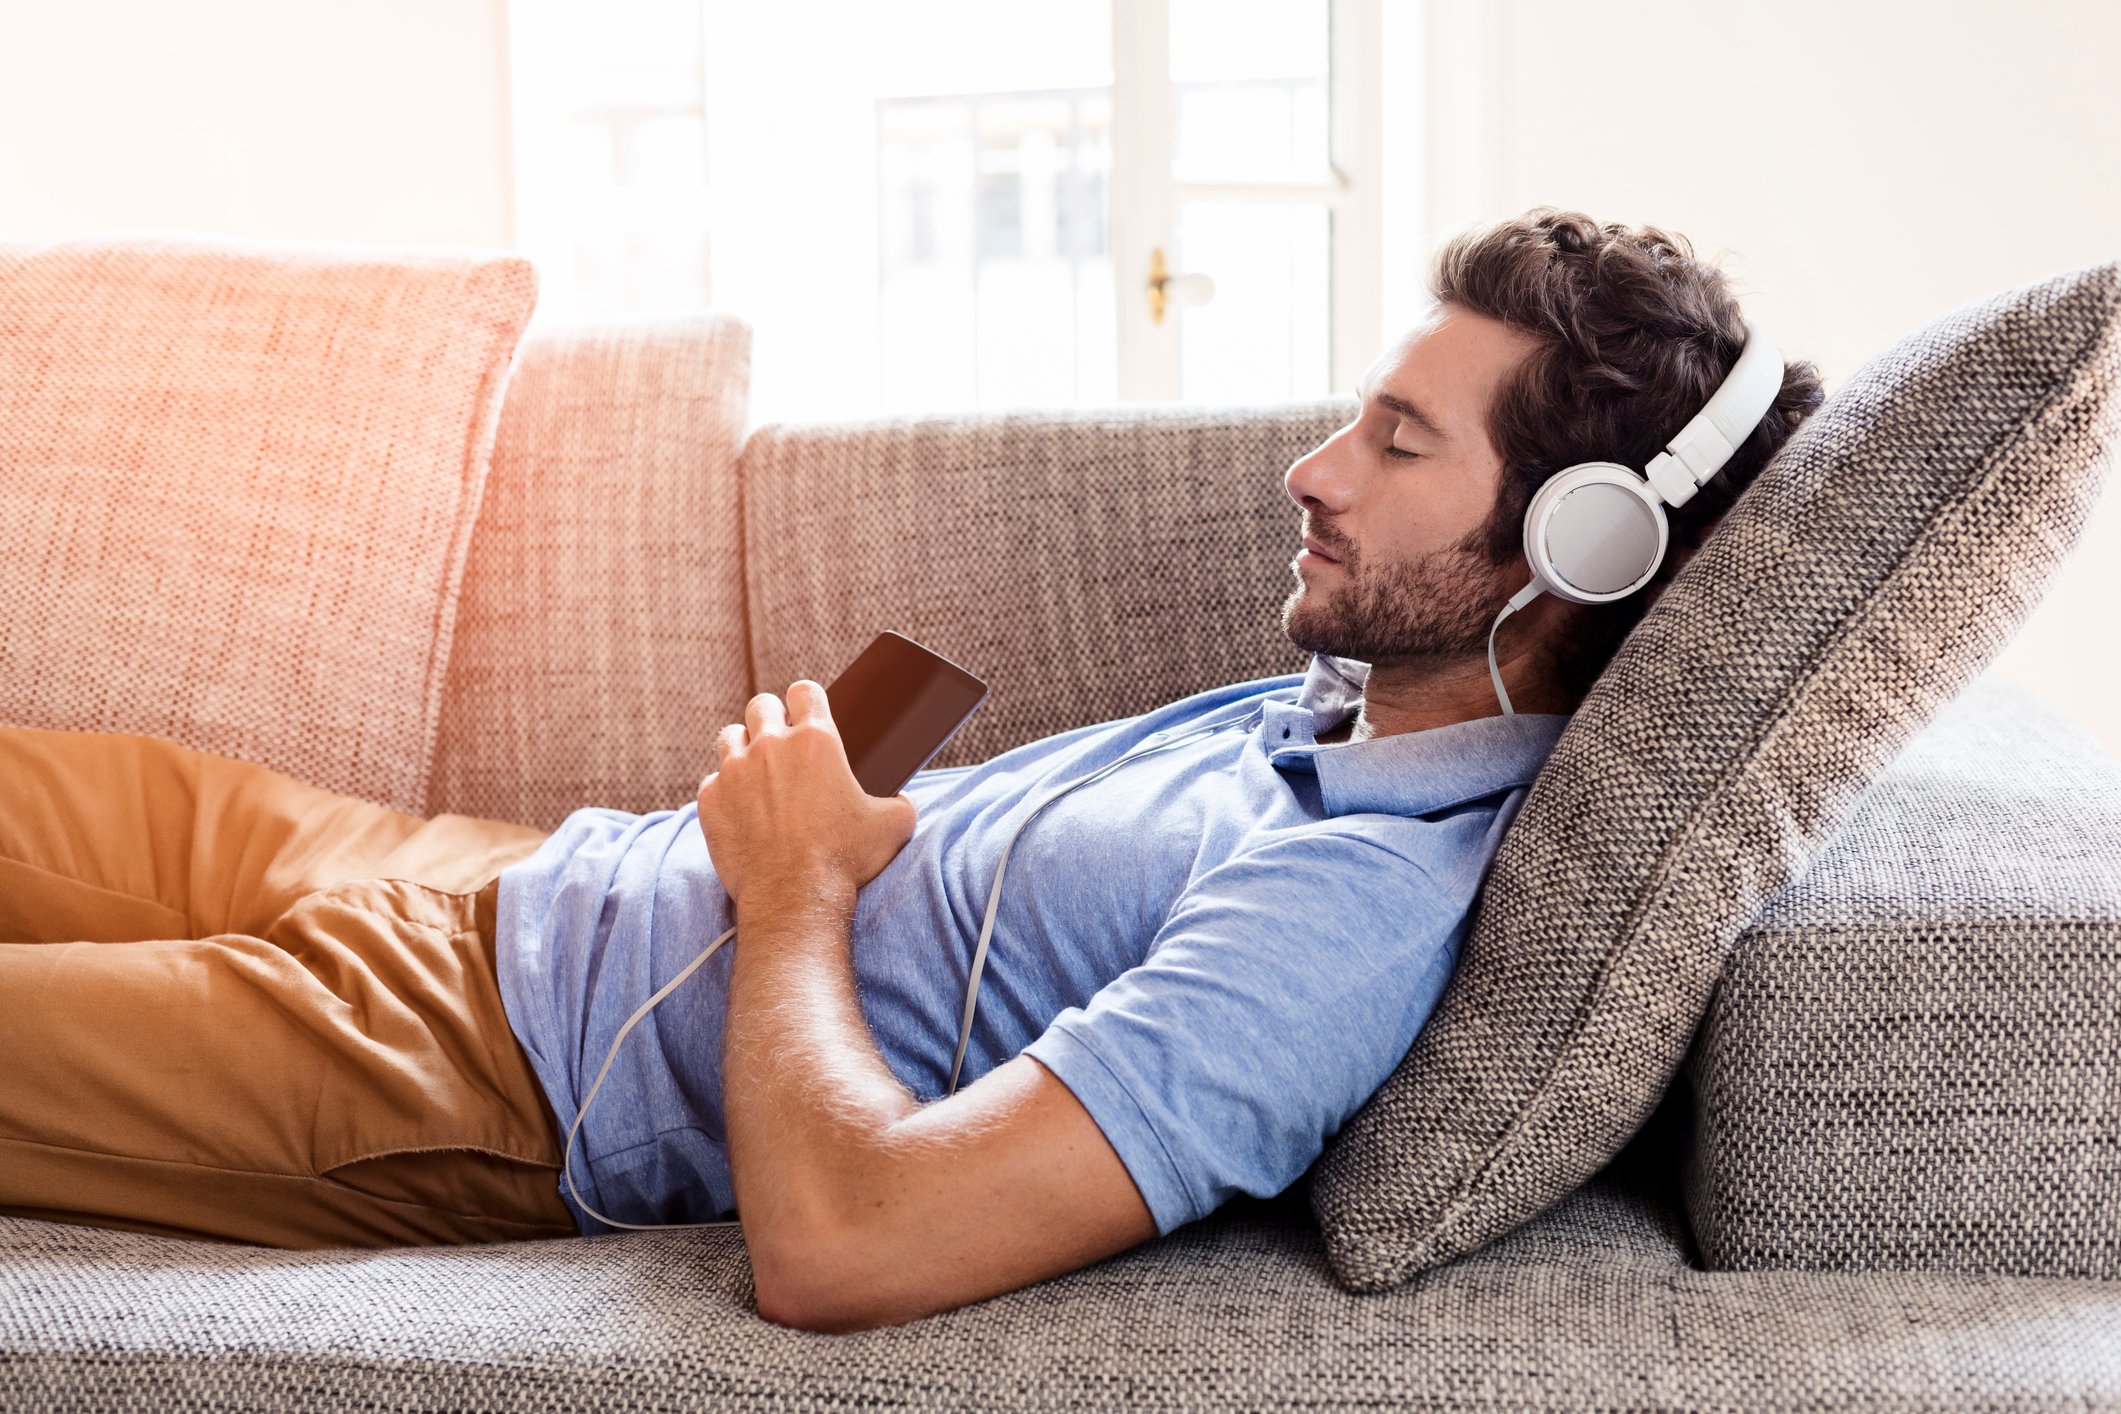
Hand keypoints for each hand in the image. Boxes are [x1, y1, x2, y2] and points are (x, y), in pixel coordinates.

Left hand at [697, 681, 916, 906]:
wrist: (795, 897)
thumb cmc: (845, 860)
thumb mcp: (893, 826)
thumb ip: (900, 802)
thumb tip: (901, 800)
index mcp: (817, 741)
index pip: (804, 691)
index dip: (807, 698)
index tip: (807, 711)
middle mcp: (771, 746)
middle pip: (761, 705)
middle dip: (771, 717)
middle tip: (781, 742)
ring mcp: (734, 770)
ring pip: (730, 735)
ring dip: (743, 747)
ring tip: (755, 771)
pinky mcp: (710, 799)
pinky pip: (712, 780)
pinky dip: (724, 790)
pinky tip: (739, 808)